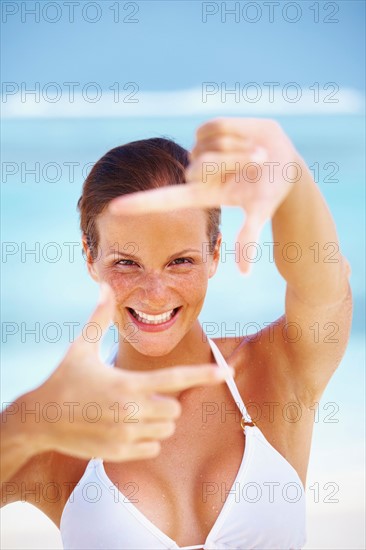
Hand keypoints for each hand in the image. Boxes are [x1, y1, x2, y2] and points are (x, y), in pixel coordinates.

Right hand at [25, 284, 229, 461]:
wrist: (39, 420)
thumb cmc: (63, 379)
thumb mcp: (80, 348)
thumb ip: (98, 318)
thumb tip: (104, 286)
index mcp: (127, 384)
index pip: (176, 379)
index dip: (205, 375)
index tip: (227, 372)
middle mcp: (131, 412)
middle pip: (175, 410)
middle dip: (166, 402)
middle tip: (142, 395)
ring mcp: (126, 436)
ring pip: (166, 430)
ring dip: (157, 421)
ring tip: (131, 411)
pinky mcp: (119, 454)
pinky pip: (153, 448)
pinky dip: (146, 439)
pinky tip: (124, 428)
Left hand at [110, 118, 300, 272]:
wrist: (282, 162)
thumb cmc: (270, 192)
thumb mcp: (259, 212)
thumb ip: (248, 240)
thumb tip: (244, 275)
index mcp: (200, 194)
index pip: (164, 200)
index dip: (139, 204)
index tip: (113, 209)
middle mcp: (195, 173)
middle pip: (198, 166)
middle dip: (231, 163)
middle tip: (255, 164)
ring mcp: (200, 150)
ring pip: (207, 145)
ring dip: (237, 147)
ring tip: (253, 153)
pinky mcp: (207, 129)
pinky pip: (214, 126)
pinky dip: (236, 130)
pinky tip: (246, 136)